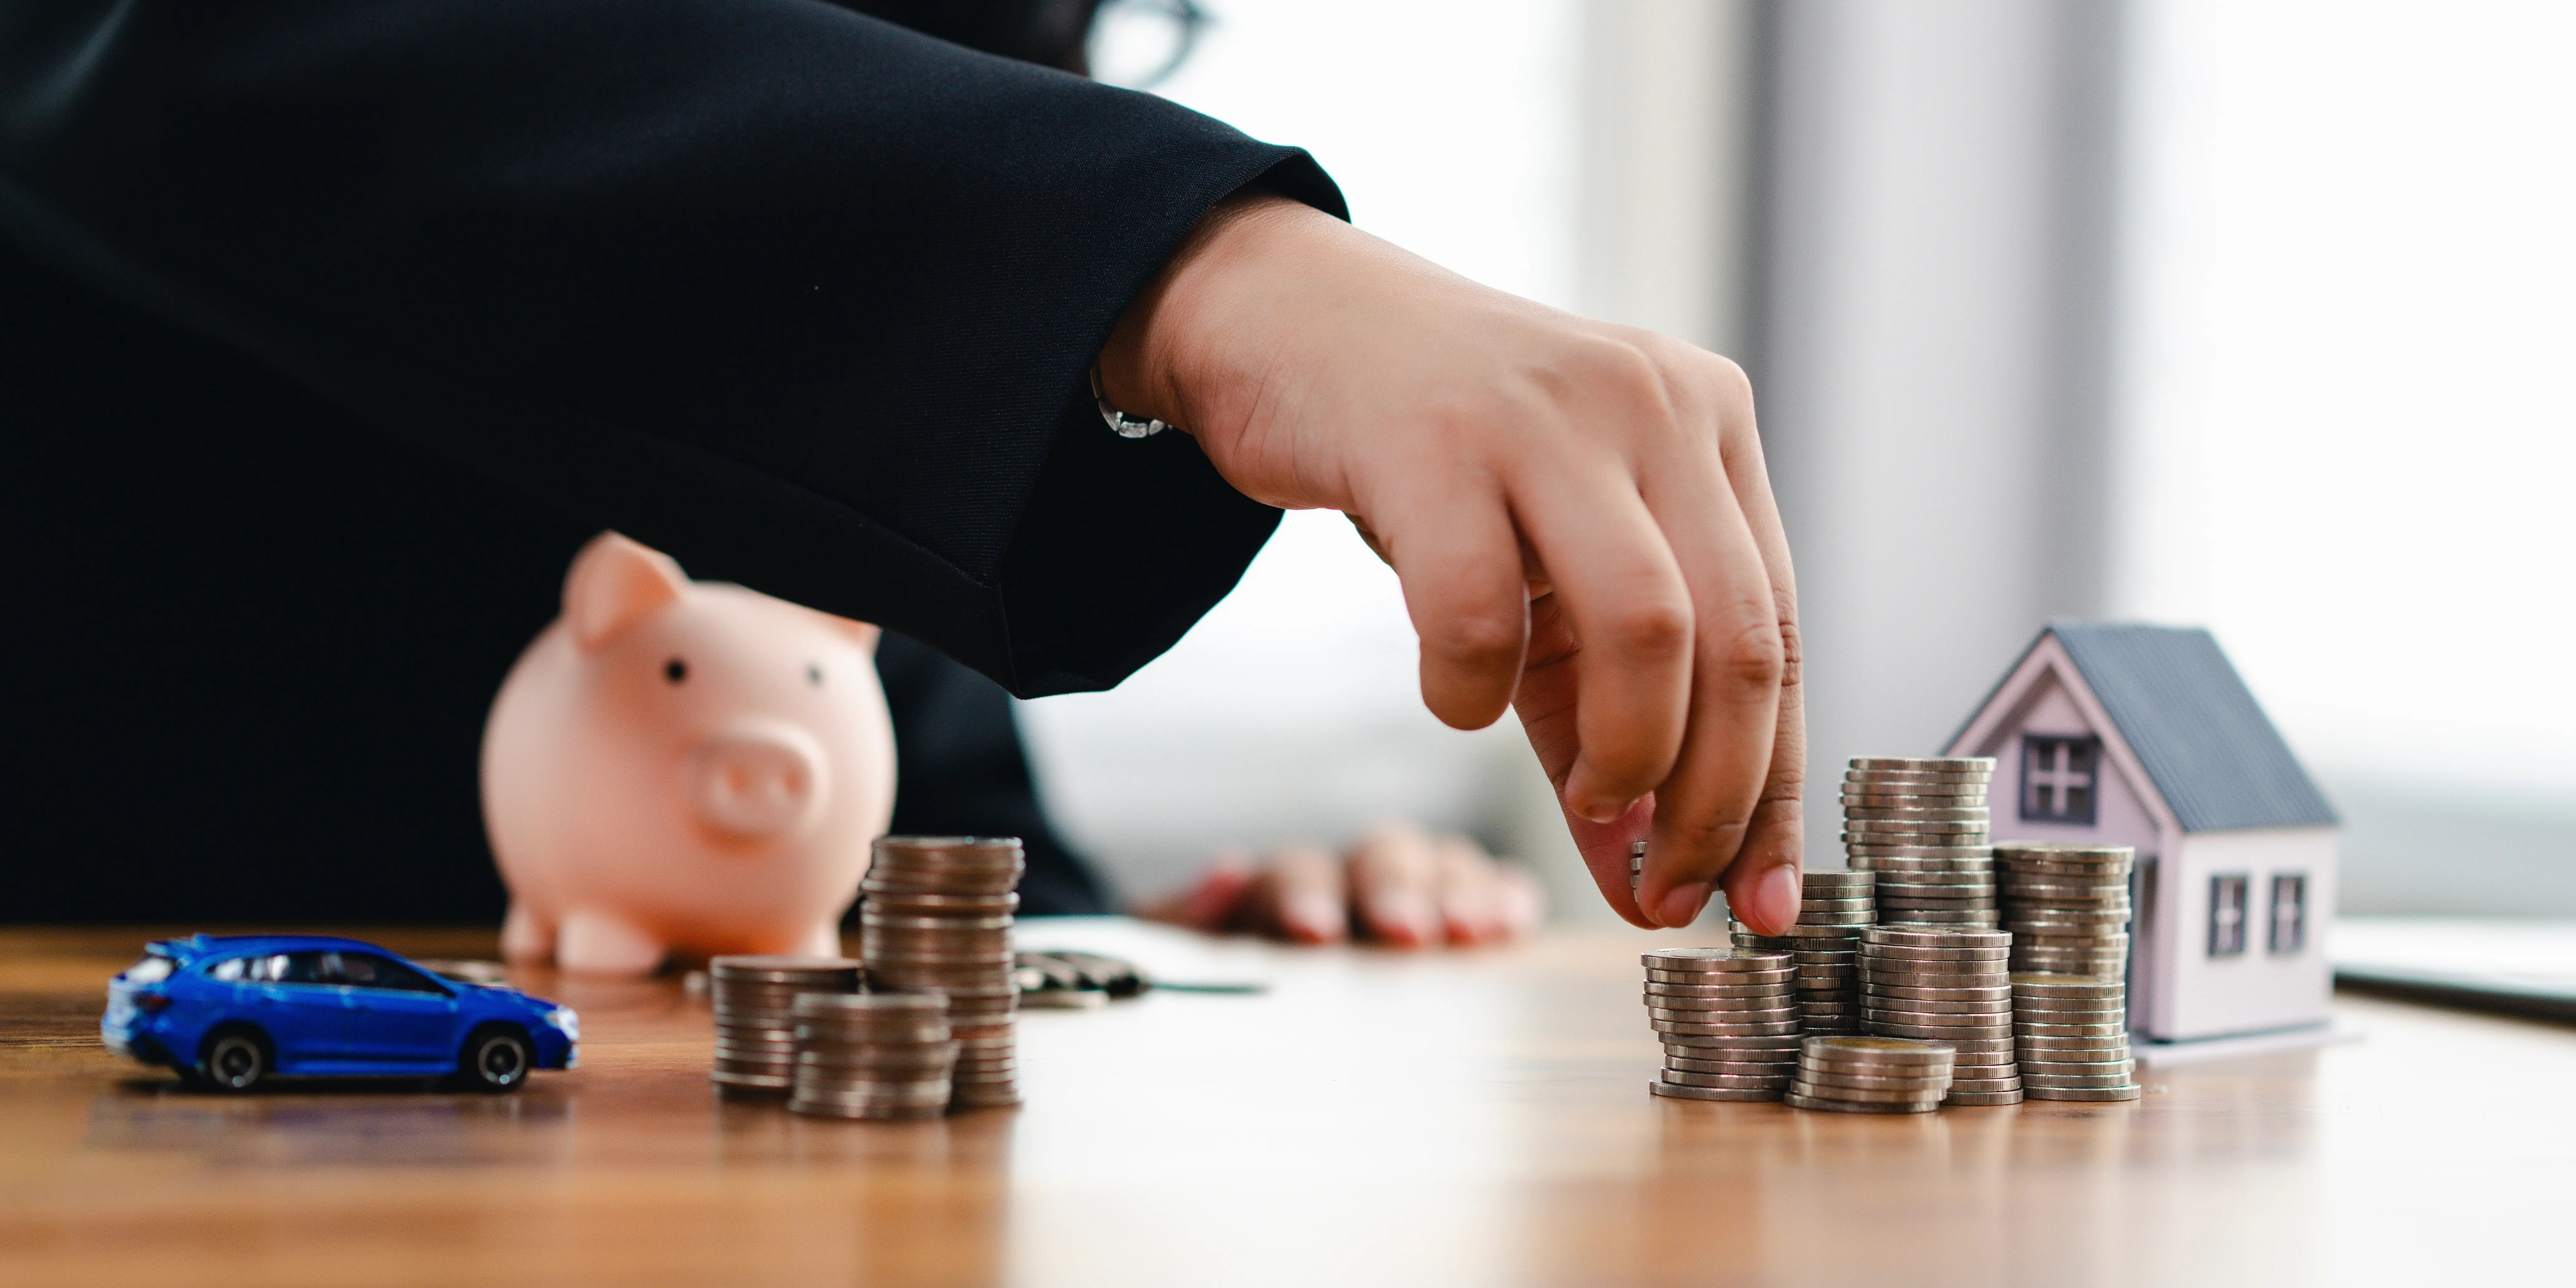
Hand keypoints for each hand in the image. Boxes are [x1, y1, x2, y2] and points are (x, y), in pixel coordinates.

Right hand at [1099, 195, 1804, 933]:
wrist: (1295, 325)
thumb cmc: (1437, 465)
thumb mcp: (1547, 585)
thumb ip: (1600, 724)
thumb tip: (1648, 883)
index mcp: (1708, 428)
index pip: (1780, 635)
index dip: (1772, 788)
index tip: (1756, 905)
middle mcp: (1654, 403)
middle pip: (1737, 642)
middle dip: (1709, 801)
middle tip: (1662, 888)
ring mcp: (1552, 412)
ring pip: (1648, 629)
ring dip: (1622, 758)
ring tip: (1581, 802)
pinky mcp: (1441, 436)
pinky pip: (1481, 614)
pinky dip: (1467, 692)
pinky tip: (1450, 694)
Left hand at [1140, 822, 1545, 946]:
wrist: (1244, 1003)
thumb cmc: (1218, 986)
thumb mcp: (1179, 959)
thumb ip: (1187, 920)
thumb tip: (1225, 870)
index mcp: (1278, 889)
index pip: (1296, 873)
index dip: (1306, 895)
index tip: (1314, 931)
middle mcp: (1347, 880)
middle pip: (1377, 856)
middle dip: (1394, 888)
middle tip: (1407, 931)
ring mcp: (1408, 892)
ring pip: (1438, 863)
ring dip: (1459, 890)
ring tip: (1472, 931)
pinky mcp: (1458, 918)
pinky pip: (1491, 889)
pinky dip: (1505, 897)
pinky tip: (1515, 924)